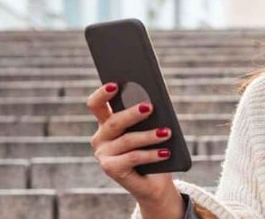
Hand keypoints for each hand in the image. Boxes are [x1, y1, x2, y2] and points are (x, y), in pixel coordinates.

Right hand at [87, 82, 183, 217]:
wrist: (154, 179)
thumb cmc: (152, 146)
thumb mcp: (149, 127)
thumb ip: (147, 115)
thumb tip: (153, 102)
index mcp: (106, 122)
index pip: (96, 104)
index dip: (102, 94)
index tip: (115, 84)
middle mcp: (100, 137)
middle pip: (113, 122)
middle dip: (132, 114)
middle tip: (150, 107)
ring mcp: (103, 154)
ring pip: (127, 140)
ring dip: (149, 136)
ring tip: (167, 132)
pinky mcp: (110, 169)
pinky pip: (133, 158)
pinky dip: (151, 154)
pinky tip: (165, 152)